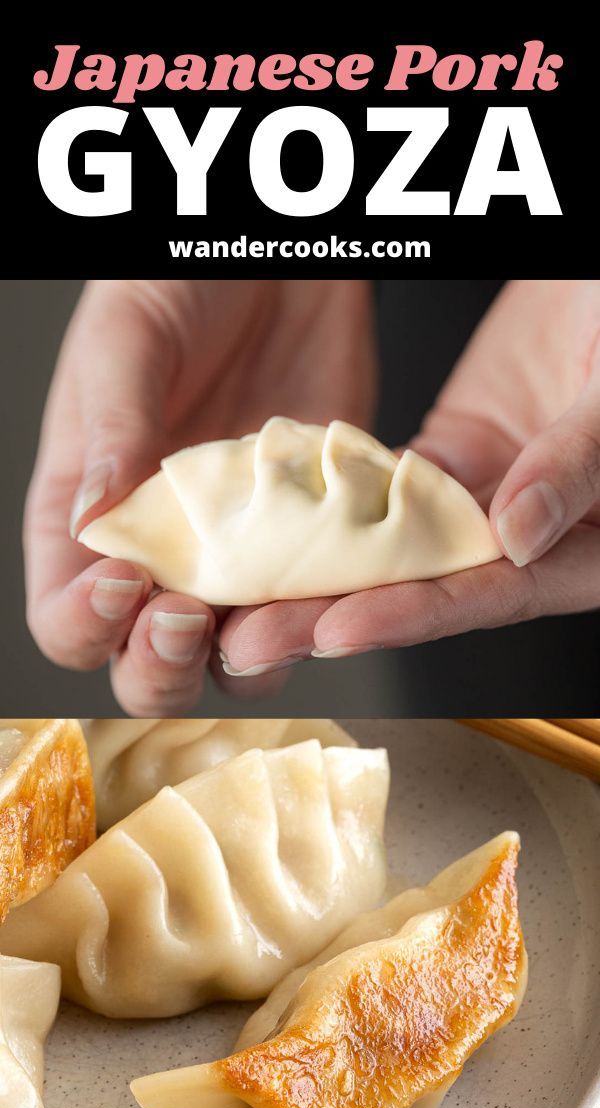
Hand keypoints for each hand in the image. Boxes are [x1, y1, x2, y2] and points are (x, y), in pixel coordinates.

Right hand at [25, 279, 375, 713]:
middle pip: (144, 664)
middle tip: (186, 614)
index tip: (123, 580)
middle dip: (159, 663)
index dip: (85, 624)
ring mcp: (238, 557)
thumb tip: (89, 519)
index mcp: (86, 519)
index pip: (65, 617)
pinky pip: (317, 606)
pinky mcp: (309, 543)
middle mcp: (160, 555)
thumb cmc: (180, 286)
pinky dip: (328, 616)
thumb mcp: (128, 340)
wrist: (282, 265)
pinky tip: (337, 588)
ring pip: (235, 658)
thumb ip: (113, 428)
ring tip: (268, 617)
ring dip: (249, 658)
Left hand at [218, 280, 599, 673]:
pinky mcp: (448, 458)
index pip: (491, 593)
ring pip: (389, 544)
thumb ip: (576, 465)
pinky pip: (381, 486)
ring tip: (242, 594)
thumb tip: (517, 538)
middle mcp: (525, 536)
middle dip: (334, 615)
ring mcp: (480, 497)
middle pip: (422, 587)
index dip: (412, 615)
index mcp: (587, 548)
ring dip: (317, 570)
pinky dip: (328, 498)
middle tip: (254, 636)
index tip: (336, 628)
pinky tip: (271, 512)